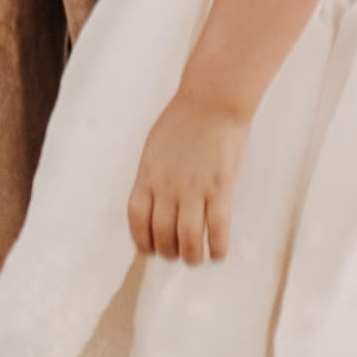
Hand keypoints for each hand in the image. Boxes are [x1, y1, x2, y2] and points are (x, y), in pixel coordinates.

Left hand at [129, 96, 245, 263]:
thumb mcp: (156, 146)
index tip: (150, 250)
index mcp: (148, 175)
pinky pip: (216, 228)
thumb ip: (154, 174)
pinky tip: (218, 253)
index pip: (137, 220)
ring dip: (191, 256)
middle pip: (162, 235)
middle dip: (168, 251)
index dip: (142, 241)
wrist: (213, 98)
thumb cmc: (184, 117)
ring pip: (187, 239)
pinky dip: (216, 248)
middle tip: (176, 254)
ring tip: (196, 258)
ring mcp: (194, 189)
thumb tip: (154, 200)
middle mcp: (167, 187)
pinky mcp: (219, 188)